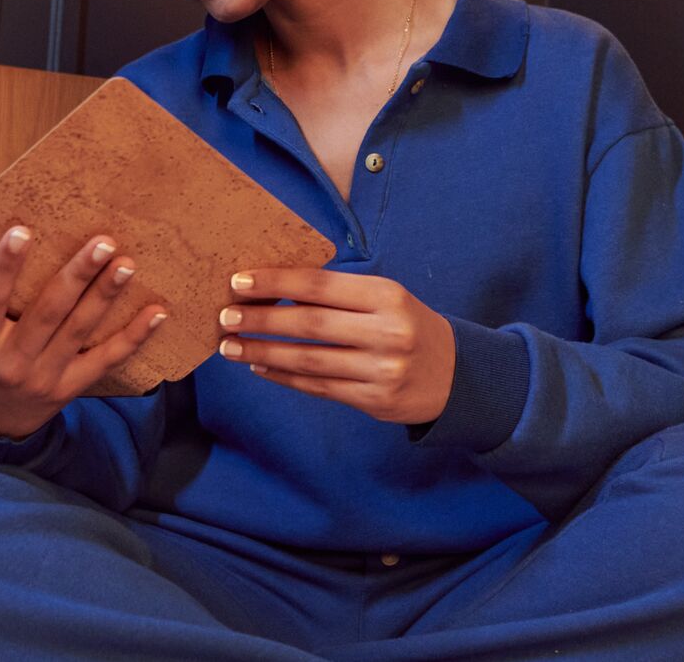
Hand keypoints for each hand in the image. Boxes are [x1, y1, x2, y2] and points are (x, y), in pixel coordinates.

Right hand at [0, 228, 165, 440]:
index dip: (5, 269)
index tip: (21, 230)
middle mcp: (14, 363)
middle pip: (48, 315)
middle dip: (76, 277)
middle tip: (101, 241)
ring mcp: (48, 377)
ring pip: (81, 332)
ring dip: (107, 297)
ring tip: (125, 261)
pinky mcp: (74, 386)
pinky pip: (108, 361)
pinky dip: (135, 337)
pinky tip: (159, 310)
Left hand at [217, 270, 454, 423]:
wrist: (457, 375)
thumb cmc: (408, 326)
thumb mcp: (386, 299)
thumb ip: (339, 295)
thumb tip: (273, 289)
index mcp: (388, 296)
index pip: (321, 286)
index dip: (277, 283)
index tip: (240, 281)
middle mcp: (388, 332)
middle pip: (310, 324)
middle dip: (261, 320)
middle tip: (225, 316)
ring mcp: (382, 370)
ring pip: (309, 360)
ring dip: (263, 353)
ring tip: (231, 346)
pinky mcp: (375, 401)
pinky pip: (319, 387)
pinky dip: (285, 377)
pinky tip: (260, 367)